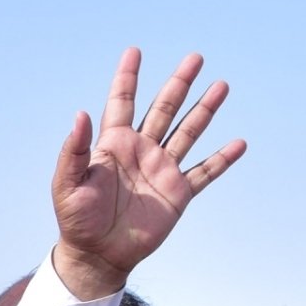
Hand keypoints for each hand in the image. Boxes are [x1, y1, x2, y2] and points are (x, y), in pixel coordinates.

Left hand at [49, 49, 244, 298]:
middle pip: (163, 109)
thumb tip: (80, 114)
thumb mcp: (66, 184)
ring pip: (188, 132)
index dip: (127, 77)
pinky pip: (204, 172)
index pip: (121, 102)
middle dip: (179, 84)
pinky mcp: (177, 193)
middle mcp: (141, 151)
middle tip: (195, 58)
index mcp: (113, 145)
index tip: (134, 51)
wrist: (96, 254)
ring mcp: (161, 170)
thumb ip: (74, 150)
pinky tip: (239, 143)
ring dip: (205, 110)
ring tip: (221, 86)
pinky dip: (222, 159)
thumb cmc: (76, 220)